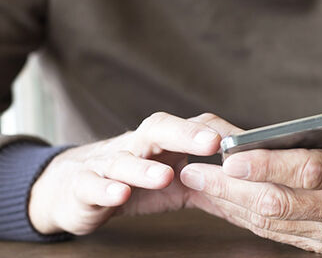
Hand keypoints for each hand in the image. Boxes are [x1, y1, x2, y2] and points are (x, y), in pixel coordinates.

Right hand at [28, 112, 237, 235]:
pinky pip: (92, 185)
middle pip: (157, 129)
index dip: (212, 132)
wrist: (71, 187)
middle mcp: (134, 145)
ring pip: (123, 160)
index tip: (238, 140)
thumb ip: (205, 179)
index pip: (188, 126)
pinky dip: (106, 189)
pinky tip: (120, 194)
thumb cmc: (130, 180)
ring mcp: (105, 164)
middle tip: (211, 142)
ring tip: (165, 176)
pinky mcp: (82, 186)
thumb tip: (250, 182)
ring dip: (144, 168)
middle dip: (184, 134)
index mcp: (159, 142)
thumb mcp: (171, 178)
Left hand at [181, 88, 321, 252]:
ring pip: (272, 222)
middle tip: (194, 172)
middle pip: (281, 202)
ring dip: (230, 205)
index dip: (269, 165)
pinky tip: (219, 202)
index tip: (231, 157)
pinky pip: (276, 233)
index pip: (309, 171)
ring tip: (196, 185)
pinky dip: (244, 218)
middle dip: (232, 189)